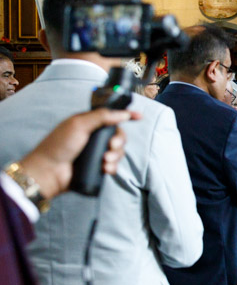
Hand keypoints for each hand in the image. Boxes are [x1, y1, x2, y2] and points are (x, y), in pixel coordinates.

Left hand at [18, 108, 138, 199]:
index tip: (139, 116)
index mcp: (88, 123)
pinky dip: (112, 167)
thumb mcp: (79, 124)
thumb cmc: (59, 145)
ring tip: (105, 160)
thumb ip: (101, 116)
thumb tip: (122, 113)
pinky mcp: (97, 166)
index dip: (126, 115)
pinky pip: (113, 165)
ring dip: (115, 155)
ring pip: (118, 151)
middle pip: (118, 135)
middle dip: (119, 141)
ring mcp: (95, 152)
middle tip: (111, 146)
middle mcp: (93, 137)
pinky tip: (105, 169)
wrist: (49, 171)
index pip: (111, 116)